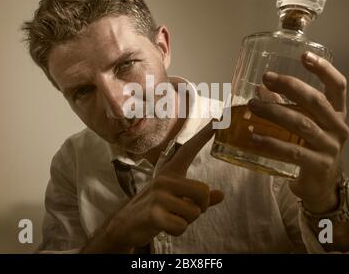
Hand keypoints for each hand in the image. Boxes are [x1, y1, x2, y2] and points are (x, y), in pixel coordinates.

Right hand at [106, 120, 223, 250]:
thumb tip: (222, 195)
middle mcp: (165, 178)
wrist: (126, 224)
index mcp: (171, 172)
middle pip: (203, 192)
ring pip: (194, 212)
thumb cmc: (156, 208)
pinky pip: (181, 226)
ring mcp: (158, 195)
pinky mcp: (154, 212)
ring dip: (186, 221)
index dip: (205, 134)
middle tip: (186, 211)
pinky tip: (164, 225)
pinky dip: (177, 230)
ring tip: (171, 216)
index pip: (189, 148)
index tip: (219, 118)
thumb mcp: (178, 200)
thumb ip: (199, 198)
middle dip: (200, 207)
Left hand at [248, 51, 348, 213]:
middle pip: (316, 101)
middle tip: (267, 77)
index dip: (323, 69)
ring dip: (274, 112)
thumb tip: (259, 87)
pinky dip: (271, 142)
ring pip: (301, 124)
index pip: (338, 85)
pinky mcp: (318, 165)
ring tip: (252, 105)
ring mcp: (329, 147)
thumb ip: (285, 105)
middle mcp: (338, 127)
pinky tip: (254, 137)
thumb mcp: (304, 123)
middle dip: (290, 86)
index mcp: (337, 113)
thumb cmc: (310, 147)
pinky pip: (292, 151)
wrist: (320, 184)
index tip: (304, 55)